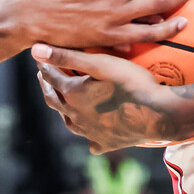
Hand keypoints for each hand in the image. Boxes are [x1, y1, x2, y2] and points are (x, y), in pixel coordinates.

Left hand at [32, 45, 188, 151]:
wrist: (158, 113)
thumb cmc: (131, 83)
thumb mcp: (100, 63)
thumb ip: (67, 56)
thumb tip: (35, 50)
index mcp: (72, 94)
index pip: (51, 77)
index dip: (46, 66)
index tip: (42, 59)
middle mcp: (75, 116)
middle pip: (54, 100)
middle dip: (48, 86)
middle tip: (45, 77)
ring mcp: (90, 132)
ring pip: (69, 122)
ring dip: (63, 109)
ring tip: (63, 101)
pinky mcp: (106, 143)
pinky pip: (92, 141)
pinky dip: (88, 135)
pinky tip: (91, 134)